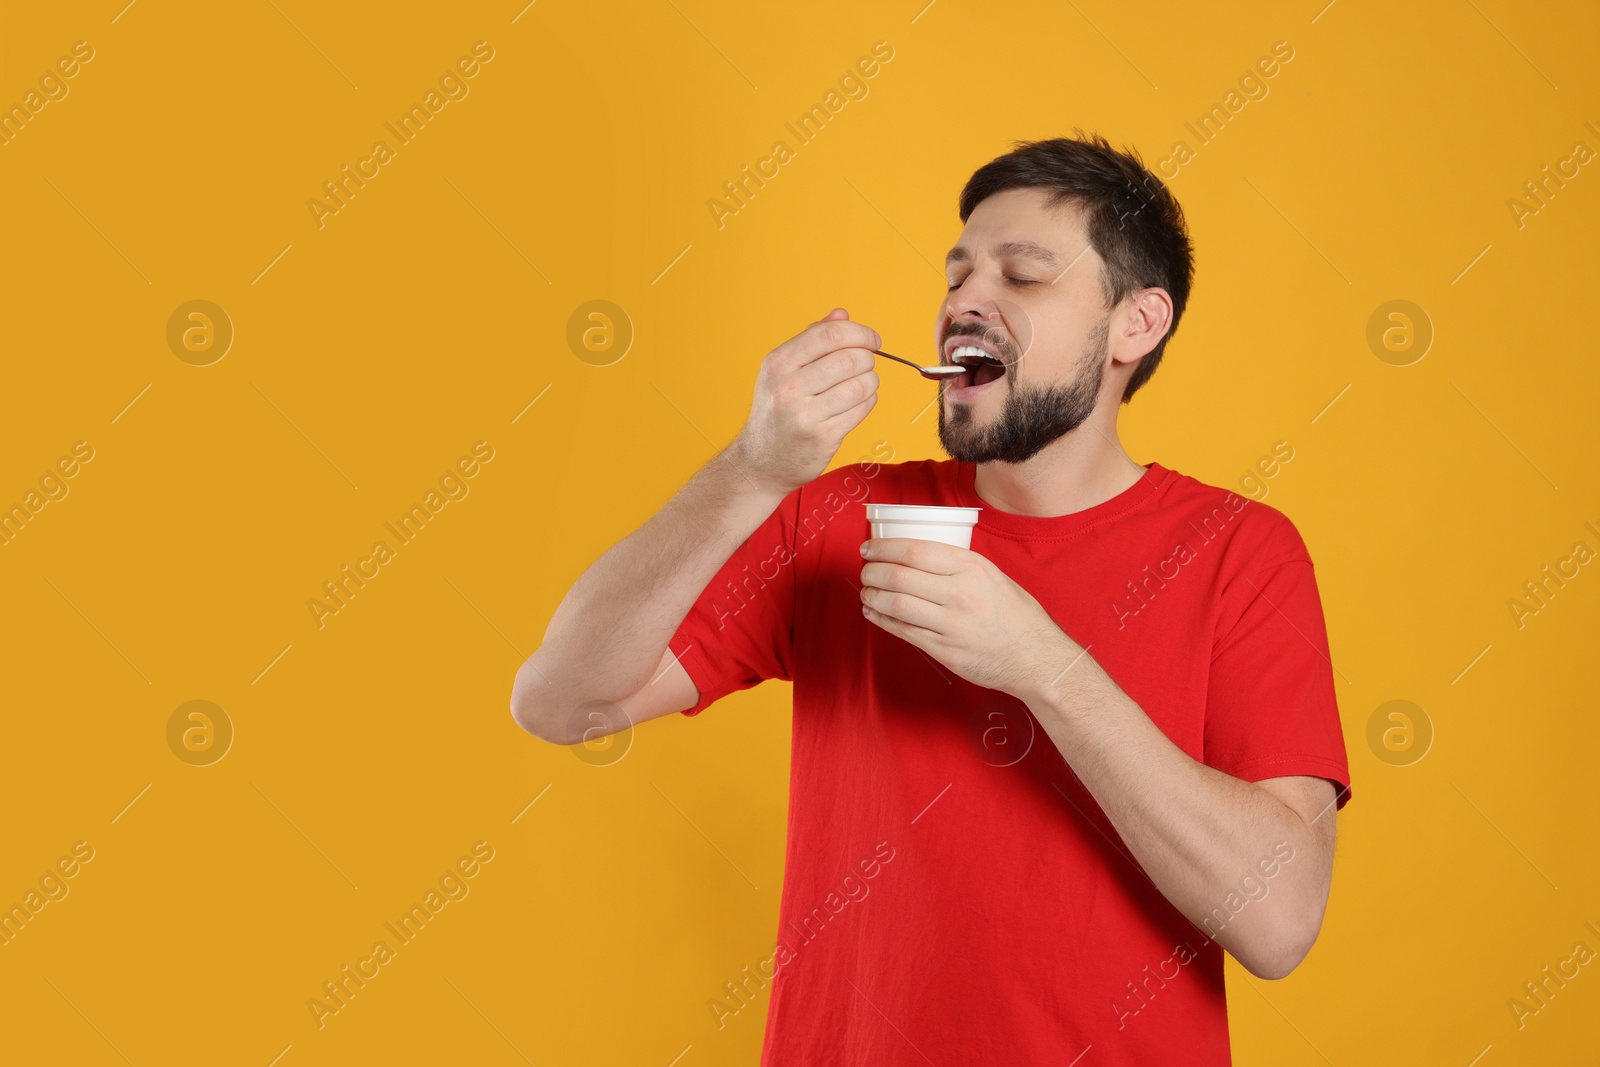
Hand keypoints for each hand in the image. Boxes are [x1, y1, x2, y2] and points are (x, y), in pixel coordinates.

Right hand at [730, 308, 880, 495]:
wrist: (761, 461)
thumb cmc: (777, 411)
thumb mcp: (783, 371)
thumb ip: (812, 340)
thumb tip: (841, 314)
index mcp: (778, 363)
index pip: (829, 334)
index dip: (860, 333)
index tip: (872, 341)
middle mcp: (788, 387)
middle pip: (850, 359)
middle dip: (868, 360)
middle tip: (865, 366)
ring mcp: (805, 414)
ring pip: (861, 385)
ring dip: (870, 382)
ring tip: (861, 386)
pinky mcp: (822, 437)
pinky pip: (861, 409)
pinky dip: (868, 402)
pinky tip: (857, 403)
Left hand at [859, 537, 1081, 700]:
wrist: (1035, 658)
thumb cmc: (1016, 614)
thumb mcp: (993, 576)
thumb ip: (958, 565)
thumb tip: (916, 554)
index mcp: (972, 568)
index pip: (915, 551)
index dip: (883, 548)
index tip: (868, 547)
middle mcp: (960, 594)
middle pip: (899, 577)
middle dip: (872, 572)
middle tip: (864, 571)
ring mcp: (950, 624)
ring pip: (896, 605)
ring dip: (872, 596)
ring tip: (866, 591)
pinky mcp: (944, 650)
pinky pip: (903, 631)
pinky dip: (881, 620)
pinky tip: (873, 612)